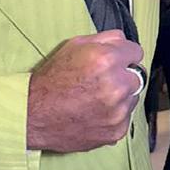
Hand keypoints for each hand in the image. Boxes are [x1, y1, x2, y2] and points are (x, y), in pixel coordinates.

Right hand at [27, 30, 144, 152]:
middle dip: (123, 76)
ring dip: (120, 96)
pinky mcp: (116, 131)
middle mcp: (116, 86)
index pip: (136, 52)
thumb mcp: (73, 46)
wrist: (32, 115)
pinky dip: (114, 115)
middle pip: (137, 76)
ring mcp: (117, 111)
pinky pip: (125, 118)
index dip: (124, 55)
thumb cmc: (51, 80)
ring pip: (132, 98)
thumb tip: (123, 41)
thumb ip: (105, 39)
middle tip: (103, 81)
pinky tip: (94, 112)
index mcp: (106, 60)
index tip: (117, 61)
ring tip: (95, 98)